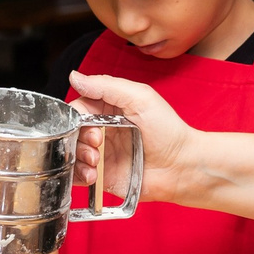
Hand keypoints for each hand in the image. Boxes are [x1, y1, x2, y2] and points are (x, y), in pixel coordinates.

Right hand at [66, 70, 201, 203]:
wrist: (182, 166)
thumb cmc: (168, 130)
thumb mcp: (140, 97)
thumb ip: (106, 85)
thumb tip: (74, 76)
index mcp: (109, 109)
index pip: (78, 108)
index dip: (77, 118)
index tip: (90, 126)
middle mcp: (102, 130)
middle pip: (70, 132)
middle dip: (77, 139)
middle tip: (96, 144)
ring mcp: (101, 154)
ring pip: (71, 154)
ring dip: (77, 158)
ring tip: (96, 162)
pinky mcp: (102, 176)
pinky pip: (78, 176)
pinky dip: (79, 176)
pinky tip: (94, 176)